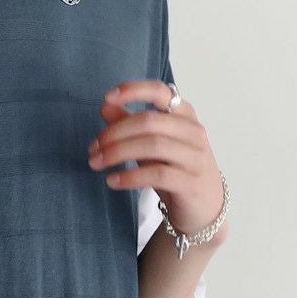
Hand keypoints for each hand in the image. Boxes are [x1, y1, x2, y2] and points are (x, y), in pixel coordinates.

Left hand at [88, 78, 225, 237]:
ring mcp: (195, 157)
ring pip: (152, 145)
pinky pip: (157, 174)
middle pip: (148, 122)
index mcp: (184, 115)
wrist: (203, 207)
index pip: (160, 91)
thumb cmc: (175, 169)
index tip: (107, 97)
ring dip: (117, 153)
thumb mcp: (151, 143)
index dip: (133, 90)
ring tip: (96, 163)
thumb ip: (130, 123)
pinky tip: (112, 180)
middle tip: (92, 147)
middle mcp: (194, 131)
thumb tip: (105, 106)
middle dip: (114, 133)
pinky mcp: (191, 182)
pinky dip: (130, 176)